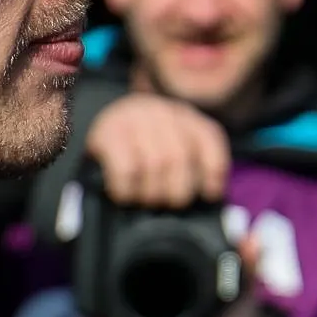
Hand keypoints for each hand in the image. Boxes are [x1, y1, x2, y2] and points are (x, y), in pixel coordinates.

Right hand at [84, 92, 228, 208]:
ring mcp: (134, 119)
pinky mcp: (107, 133)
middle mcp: (162, 113)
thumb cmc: (145, 147)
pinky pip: (126, 169)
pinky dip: (127, 190)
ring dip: (151, 193)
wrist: (103, 121)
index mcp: (187, 118)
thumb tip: (208, 197)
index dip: (213, 173)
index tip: (208, 193)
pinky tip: (124, 194)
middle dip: (176, 191)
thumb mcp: (174, 146)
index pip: (210, 141)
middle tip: (167, 203)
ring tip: (145, 200)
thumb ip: (192, 166)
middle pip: (179, 158)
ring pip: (154, 164)